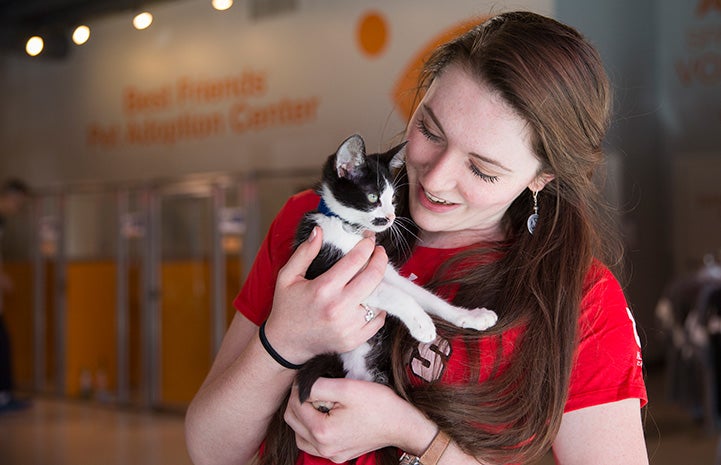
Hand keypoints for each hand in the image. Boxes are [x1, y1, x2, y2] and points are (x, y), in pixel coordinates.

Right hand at [264, 227, 388, 364]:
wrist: (285, 344)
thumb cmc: (287, 307)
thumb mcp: (288, 276)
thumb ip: (304, 252)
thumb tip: (319, 230)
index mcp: (323, 289)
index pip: (355, 260)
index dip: (366, 246)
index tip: (369, 240)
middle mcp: (339, 307)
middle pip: (373, 277)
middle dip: (380, 260)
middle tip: (379, 253)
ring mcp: (348, 326)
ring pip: (378, 299)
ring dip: (379, 284)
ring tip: (374, 275)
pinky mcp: (354, 340)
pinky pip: (378, 320)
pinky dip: (378, 308)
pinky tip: (371, 299)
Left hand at [284, 377, 428, 462]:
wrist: (402, 424)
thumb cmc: (379, 406)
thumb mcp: (347, 388)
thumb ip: (317, 386)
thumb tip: (301, 386)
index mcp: (322, 432)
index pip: (294, 406)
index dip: (299, 388)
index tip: (309, 377)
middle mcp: (323, 448)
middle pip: (293, 421)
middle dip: (298, 402)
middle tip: (314, 388)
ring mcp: (331, 454)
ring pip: (300, 434)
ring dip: (303, 416)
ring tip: (319, 402)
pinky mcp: (339, 455)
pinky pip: (314, 444)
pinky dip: (313, 430)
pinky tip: (326, 417)